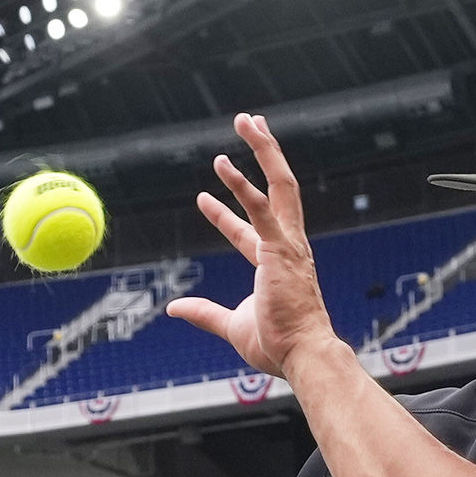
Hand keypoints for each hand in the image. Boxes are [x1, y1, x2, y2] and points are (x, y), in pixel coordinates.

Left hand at [167, 113, 342, 384]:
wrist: (302, 357)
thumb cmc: (277, 347)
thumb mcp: (231, 326)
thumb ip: (203, 313)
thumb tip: (173, 308)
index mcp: (277, 262)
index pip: (250, 227)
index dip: (224, 212)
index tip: (201, 198)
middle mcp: (288, 245)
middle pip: (279, 188)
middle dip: (266, 153)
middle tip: (252, 123)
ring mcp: (288, 244)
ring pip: (279, 184)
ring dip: (264, 149)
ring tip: (248, 119)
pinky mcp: (281, 249)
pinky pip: (260, 209)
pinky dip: (241, 185)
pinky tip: (223, 164)